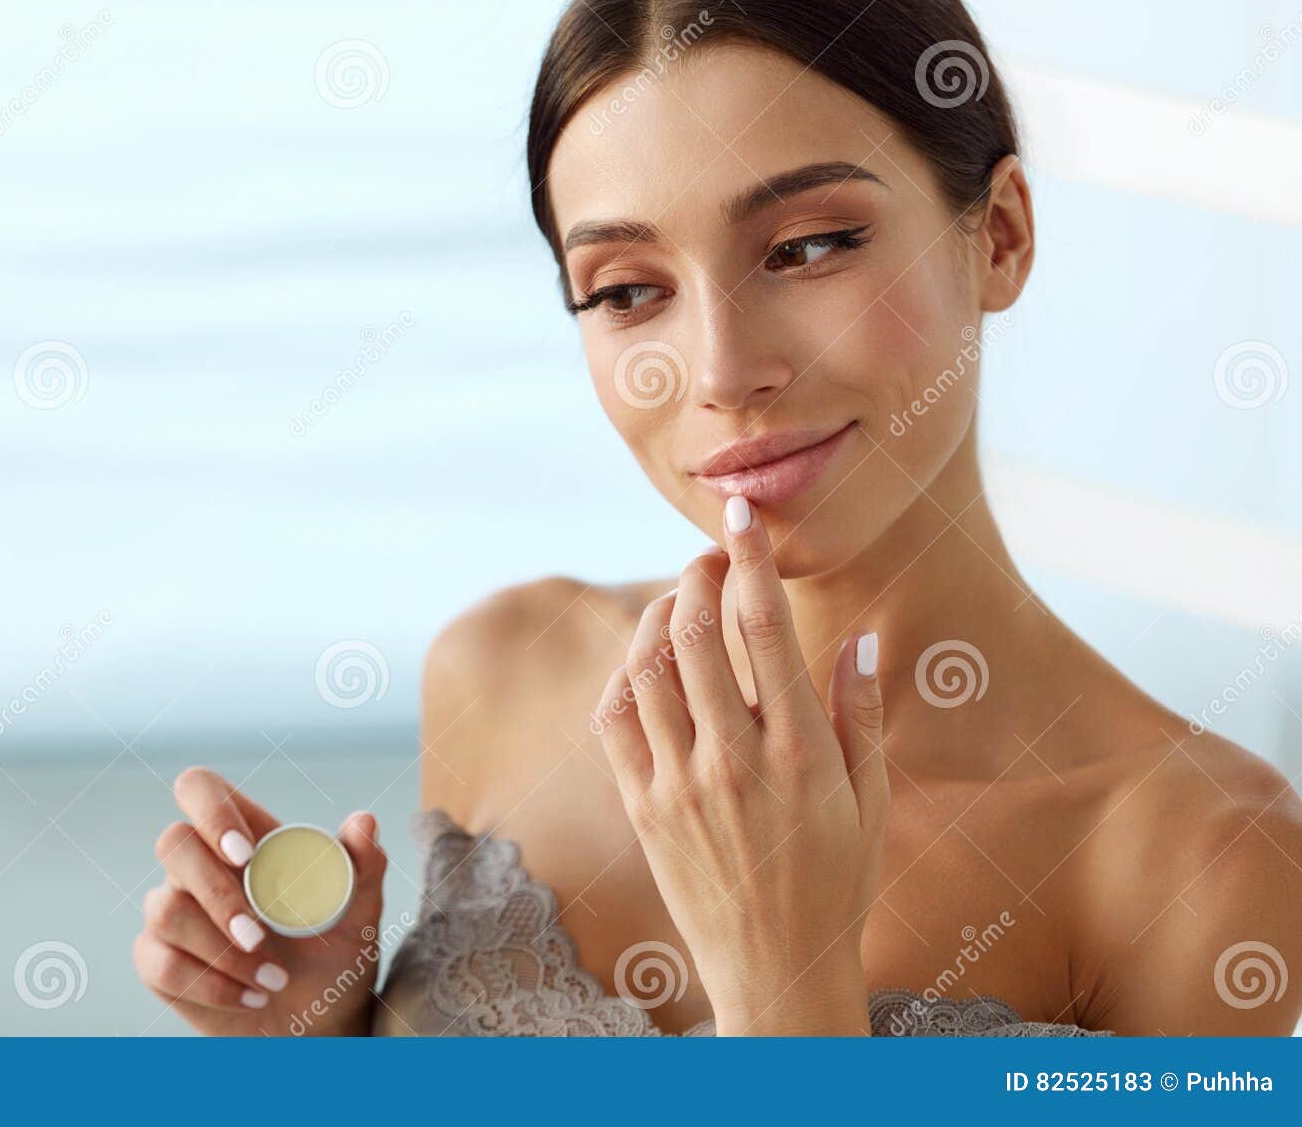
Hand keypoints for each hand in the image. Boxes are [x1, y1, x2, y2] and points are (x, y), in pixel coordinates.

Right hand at [132, 767, 387, 1035]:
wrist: (317, 1021)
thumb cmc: (334, 954)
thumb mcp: (359, 912)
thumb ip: (363, 865)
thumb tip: (364, 821)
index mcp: (246, 837)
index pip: (200, 789)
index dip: (211, 810)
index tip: (245, 855)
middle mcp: (200, 866)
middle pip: (172, 843)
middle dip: (217, 894)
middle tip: (260, 936)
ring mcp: (172, 911)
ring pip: (165, 909)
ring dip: (223, 951)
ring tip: (275, 978)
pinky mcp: (158, 959)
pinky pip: (161, 964)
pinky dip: (213, 986)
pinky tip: (252, 996)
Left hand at [592, 495, 887, 1035]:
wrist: (774, 972)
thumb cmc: (836, 885)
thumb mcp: (873, 803)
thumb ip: (861, 716)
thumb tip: (857, 636)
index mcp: (799, 754)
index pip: (764, 627)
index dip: (749, 558)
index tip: (741, 514)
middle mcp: (733, 761)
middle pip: (696, 632)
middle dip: (699, 573)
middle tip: (713, 554)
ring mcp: (678, 785)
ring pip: (646, 667)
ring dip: (659, 614)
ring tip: (683, 598)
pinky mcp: (642, 806)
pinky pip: (614, 721)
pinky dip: (624, 673)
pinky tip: (647, 659)